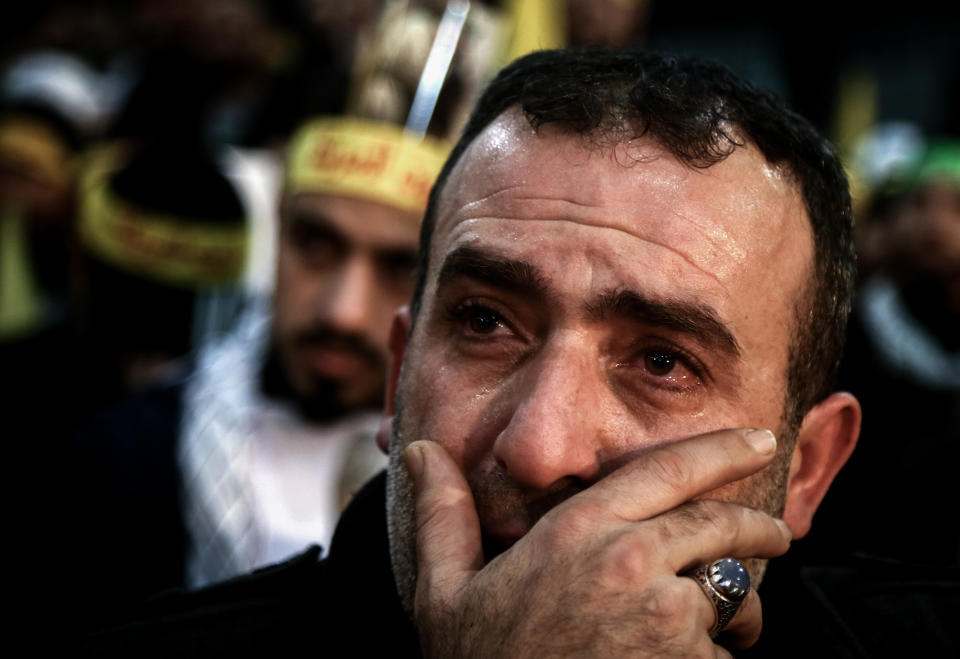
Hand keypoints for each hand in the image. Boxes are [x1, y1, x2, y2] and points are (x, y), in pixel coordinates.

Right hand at [403, 428, 791, 657]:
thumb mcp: (445, 594)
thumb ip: (442, 516)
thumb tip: (420, 452)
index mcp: (578, 532)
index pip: (668, 470)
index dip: (721, 450)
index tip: (757, 439)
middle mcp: (631, 562)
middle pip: (722, 525)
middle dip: (757, 526)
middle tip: (773, 533)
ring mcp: (668, 620)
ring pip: (733, 594)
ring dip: (740, 604)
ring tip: (733, 619)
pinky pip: (726, 654)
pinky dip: (720, 656)